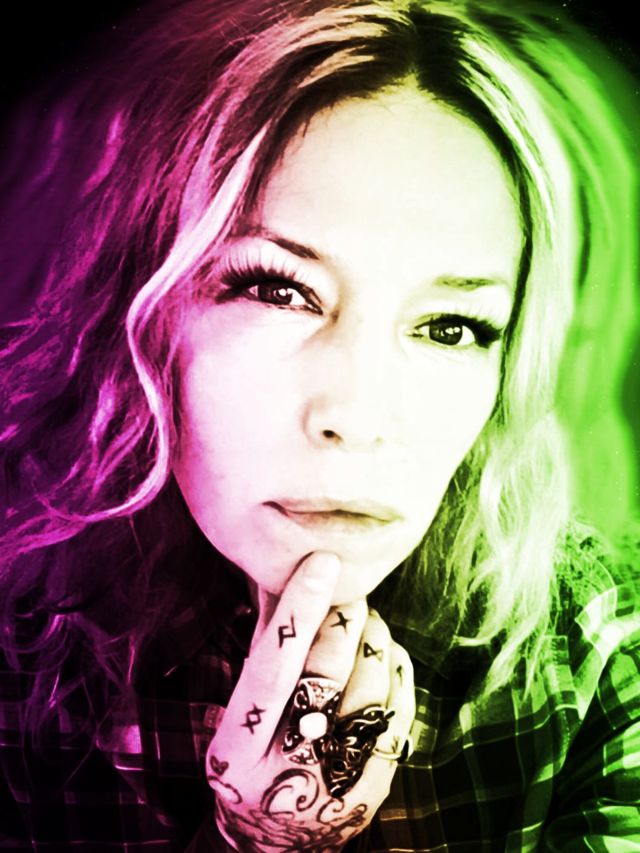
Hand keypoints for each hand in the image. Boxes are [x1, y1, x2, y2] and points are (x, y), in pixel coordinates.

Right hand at [205, 552, 415, 851]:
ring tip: (366, 620)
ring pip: (371, 690)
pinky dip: (398, 672)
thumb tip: (275, 575)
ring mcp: (333, 786)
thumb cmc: (249, 759)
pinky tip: (386, 653)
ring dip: (374, 639)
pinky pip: (399, 714)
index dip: (297, 612)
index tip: (323, 563)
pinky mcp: (372, 791)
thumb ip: (259, 648)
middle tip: (349, 590)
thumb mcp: (237, 711)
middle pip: (327, 675)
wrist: (269, 841)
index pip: (270, 667)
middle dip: (345, 619)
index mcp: (239, 747)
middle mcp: (285, 770)